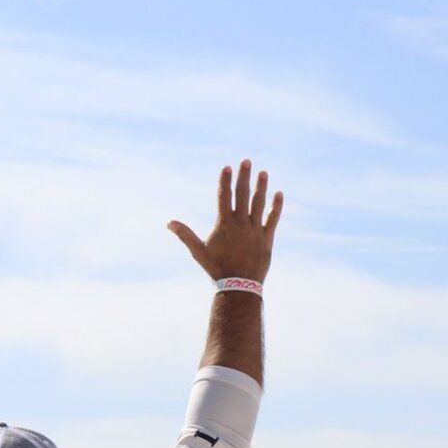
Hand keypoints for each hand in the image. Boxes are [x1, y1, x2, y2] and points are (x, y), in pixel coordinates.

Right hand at [168, 159, 281, 282]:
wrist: (239, 286)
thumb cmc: (217, 269)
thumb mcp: (198, 252)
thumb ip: (185, 235)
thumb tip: (169, 222)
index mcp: (224, 224)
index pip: (224, 196)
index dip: (225, 181)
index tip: (226, 167)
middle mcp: (241, 223)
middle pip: (243, 194)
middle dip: (244, 176)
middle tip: (246, 161)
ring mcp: (255, 229)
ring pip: (259, 203)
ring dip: (261, 187)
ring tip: (262, 173)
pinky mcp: (267, 238)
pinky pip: (273, 218)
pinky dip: (276, 206)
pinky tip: (279, 194)